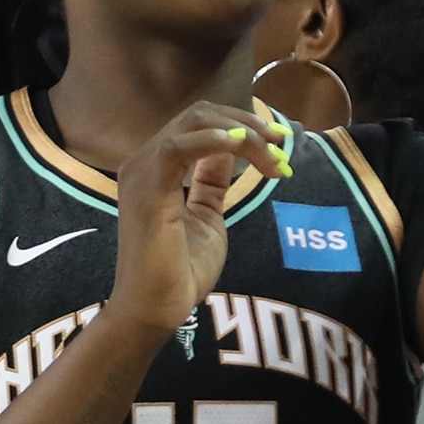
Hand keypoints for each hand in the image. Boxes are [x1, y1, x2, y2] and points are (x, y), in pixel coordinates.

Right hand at [111, 102, 282, 335]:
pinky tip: (240, 145)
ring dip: (240, 131)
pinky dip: (212, 139)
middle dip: (247, 124)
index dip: (241, 126)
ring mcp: (143, 171)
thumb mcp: (207, 215)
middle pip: (199, 115)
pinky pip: (178, 147)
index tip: (279, 145)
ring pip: (194, 123)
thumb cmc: (179, 271)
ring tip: (270, 149)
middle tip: (281, 142)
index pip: (199, 124)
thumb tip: (231, 150)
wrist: (155, 308)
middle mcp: (145, 161)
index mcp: (157, 167)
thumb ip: (212, 181)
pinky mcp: (147, 188)